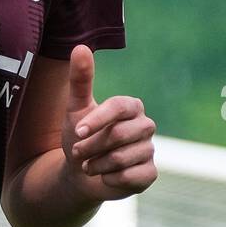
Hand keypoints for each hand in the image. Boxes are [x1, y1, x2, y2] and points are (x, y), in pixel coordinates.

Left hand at [62, 44, 156, 202]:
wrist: (82, 173)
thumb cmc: (81, 136)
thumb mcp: (76, 108)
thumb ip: (80, 79)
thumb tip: (81, 47)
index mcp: (131, 106)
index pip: (119, 107)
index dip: (97, 120)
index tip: (78, 131)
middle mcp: (145, 126)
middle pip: (119, 135)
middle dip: (92, 146)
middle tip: (78, 152)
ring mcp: (150, 150)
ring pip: (122, 159)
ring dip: (97, 164)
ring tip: (88, 165)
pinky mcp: (150, 173)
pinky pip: (130, 177)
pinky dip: (109, 179)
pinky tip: (105, 177)